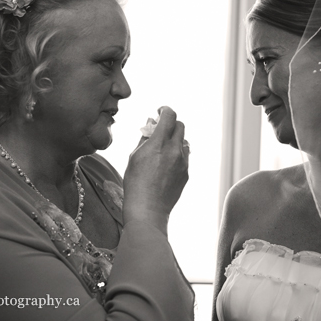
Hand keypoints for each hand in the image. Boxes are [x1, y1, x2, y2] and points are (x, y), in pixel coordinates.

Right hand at [123, 106, 189, 233]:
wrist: (148, 210)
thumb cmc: (135, 184)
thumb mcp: (134, 157)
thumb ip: (144, 137)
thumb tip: (150, 122)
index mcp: (159, 144)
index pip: (169, 116)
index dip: (164, 110)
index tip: (159, 112)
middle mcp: (174, 151)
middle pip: (180, 125)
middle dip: (170, 123)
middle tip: (160, 129)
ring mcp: (183, 162)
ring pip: (184, 141)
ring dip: (174, 139)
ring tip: (161, 148)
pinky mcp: (186, 173)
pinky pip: (184, 156)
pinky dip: (177, 153)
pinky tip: (164, 164)